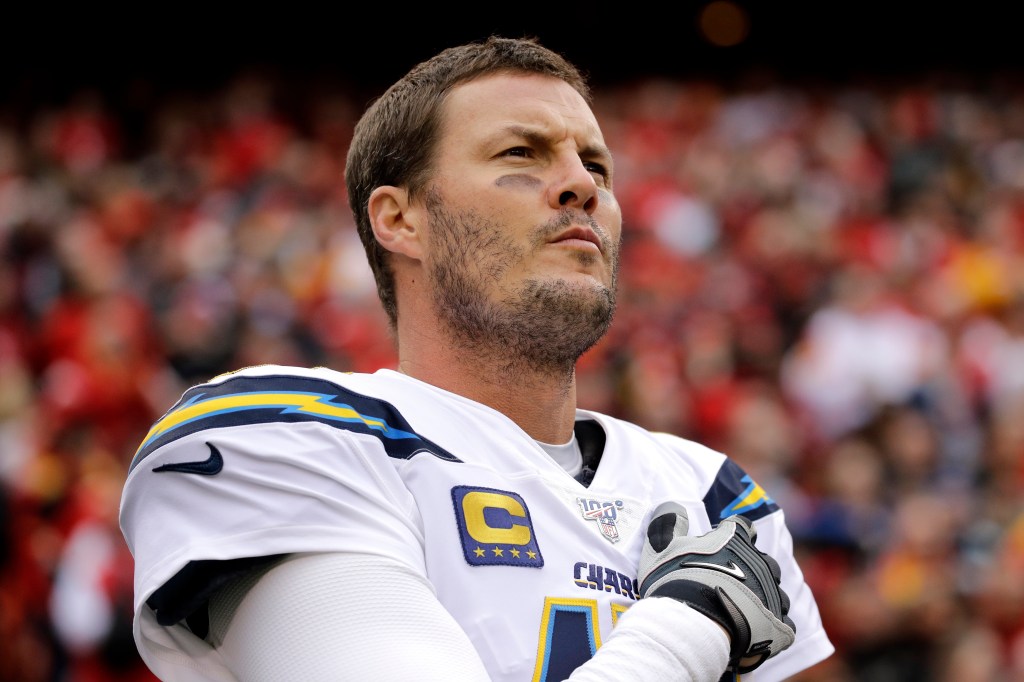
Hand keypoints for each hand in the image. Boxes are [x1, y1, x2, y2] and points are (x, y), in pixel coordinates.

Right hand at [637, 502, 795, 673]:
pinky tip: (753, 633)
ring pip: (775, 593)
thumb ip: (668, 523)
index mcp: (736, 539)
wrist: (694, 627)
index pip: (741, 526)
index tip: (718, 547)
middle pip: (762, 561)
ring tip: (739, 613)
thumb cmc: (677, 582)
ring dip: (761, 600)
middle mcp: (761, 562)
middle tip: (725, 586)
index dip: (730, 535)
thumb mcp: (662, 547)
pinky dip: (770, 628)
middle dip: (749, 570)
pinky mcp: (780, 626)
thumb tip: (671, 506)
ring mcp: (774, 594)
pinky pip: (783, 625)